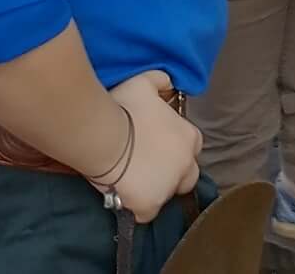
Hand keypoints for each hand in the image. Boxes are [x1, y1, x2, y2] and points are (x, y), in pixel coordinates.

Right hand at [101, 74, 199, 223]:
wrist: (104, 135)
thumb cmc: (125, 107)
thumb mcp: (144, 82)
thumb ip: (160, 81)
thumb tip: (167, 82)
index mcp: (190, 138)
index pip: (189, 149)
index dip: (172, 150)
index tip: (153, 149)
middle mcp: (186, 164)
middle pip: (185, 176)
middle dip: (170, 175)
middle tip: (144, 169)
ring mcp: (169, 187)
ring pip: (166, 195)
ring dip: (153, 190)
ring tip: (130, 183)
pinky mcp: (149, 205)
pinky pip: (147, 213)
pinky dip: (137, 208)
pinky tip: (123, 198)